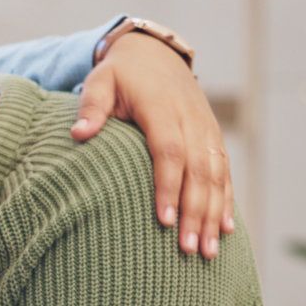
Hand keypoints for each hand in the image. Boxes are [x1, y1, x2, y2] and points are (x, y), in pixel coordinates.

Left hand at [73, 32, 235, 258]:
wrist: (155, 54)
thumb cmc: (121, 74)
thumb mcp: (100, 80)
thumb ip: (91, 106)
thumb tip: (78, 134)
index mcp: (162, 107)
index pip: (170, 150)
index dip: (168, 186)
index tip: (162, 220)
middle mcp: (191, 120)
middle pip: (199, 170)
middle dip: (196, 212)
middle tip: (189, 250)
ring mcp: (207, 129)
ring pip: (216, 175)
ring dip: (214, 214)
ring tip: (207, 251)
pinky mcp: (214, 137)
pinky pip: (224, 172)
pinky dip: (226, 200)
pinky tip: (225, 229)